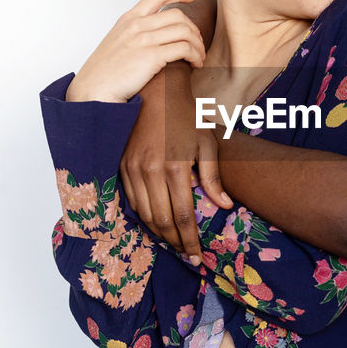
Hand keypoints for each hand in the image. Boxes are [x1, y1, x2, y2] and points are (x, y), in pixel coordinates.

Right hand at [67, 0, 204, 102]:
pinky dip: (195, 55)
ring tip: (198, 57)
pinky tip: (195, 64)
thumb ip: (133, 33)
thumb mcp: (116, 42)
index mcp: (128, 19)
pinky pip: (184, 49)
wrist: (93, 91)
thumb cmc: (104, 73)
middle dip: (193, 29)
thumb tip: (155, 35)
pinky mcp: (151, 57)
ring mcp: (143, 40)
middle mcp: (137, 25)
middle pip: (178, 15)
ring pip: (185, 31)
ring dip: (198, 45)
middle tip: (197, 43)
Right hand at [121, 62, 232, 256]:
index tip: (198, 255)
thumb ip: (213, 178)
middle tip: (188, 256)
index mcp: (175, 168)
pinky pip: (132, 202)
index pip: (183, 216)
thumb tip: (224, 206)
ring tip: (175, 245)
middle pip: (162, 222)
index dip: (190, 240)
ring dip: (160, 234)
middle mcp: (150, 172)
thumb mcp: (207, 143)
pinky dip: (144, 218)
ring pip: (145, 215)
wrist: (154, 92)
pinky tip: (157, 225)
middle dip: (176, 243)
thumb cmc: (186, 116)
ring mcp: (133, 170)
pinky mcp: (122, 167)